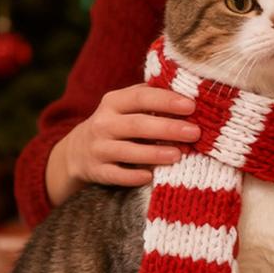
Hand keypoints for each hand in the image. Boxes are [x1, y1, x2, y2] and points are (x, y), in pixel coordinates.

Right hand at [62, 84, 200, 187]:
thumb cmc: (118, 123)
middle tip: (194, 132)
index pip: (141, 97)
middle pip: (137, 124)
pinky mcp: (97, 171)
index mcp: (113, 102)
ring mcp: (98, 148)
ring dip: (154, 153)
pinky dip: (133, 177)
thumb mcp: (127, 105)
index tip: (191, 106)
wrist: (78, 150)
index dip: (166, 101)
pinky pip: (116, 175)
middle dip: (168, 128)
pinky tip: (151, 176)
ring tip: (179, 154)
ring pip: (127, 151)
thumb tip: (191, 96)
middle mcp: (104, 123)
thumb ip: (152, 98)